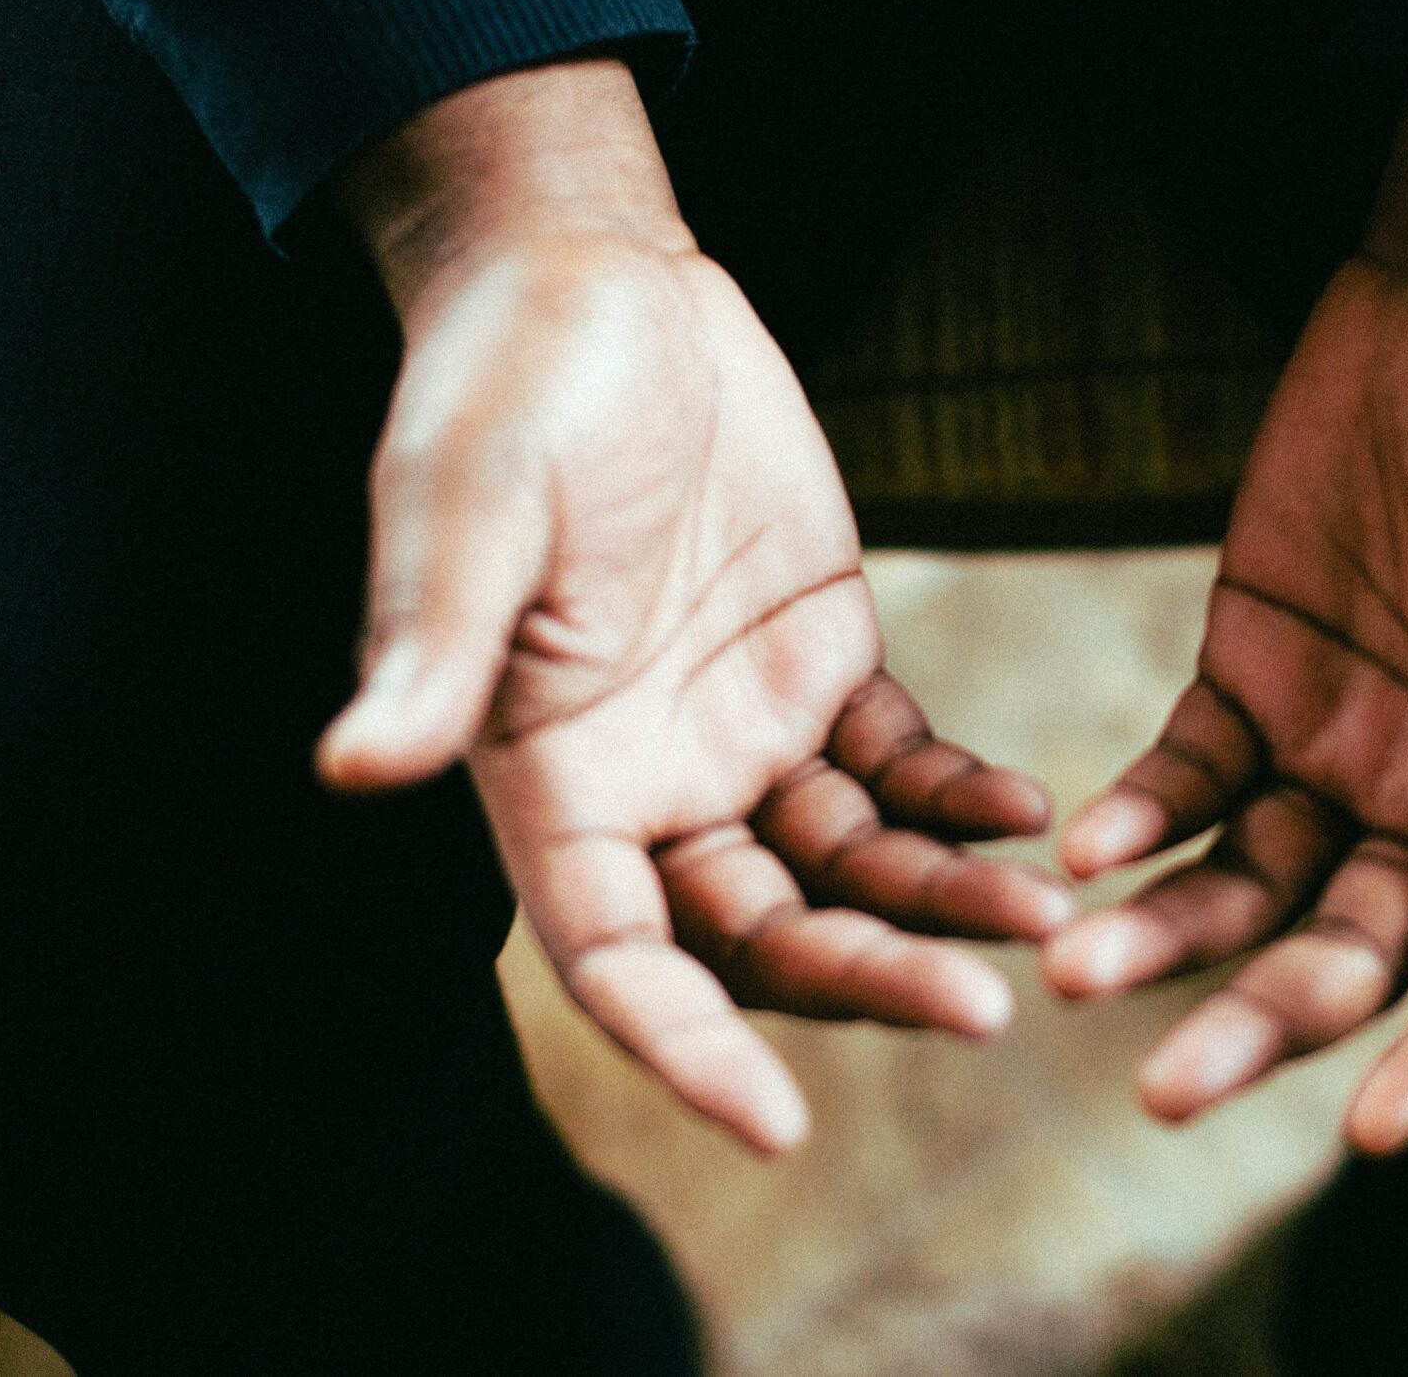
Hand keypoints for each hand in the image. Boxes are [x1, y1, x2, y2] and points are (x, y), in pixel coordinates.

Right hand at [315, 60, 1068, 1153]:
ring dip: (942, 902)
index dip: (685, 1049)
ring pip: (849, 868)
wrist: (598, 282)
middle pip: (760, 937)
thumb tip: (356, 764)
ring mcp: (740, 728)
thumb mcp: (468, 505)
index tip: (778, 1126)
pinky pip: (900, 765)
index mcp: (549, 776)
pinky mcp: (821, 660)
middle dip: (866, 981)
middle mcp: (649, 781)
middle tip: (985, 1011)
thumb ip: (439, 643)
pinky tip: (1033, 812)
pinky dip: (962, 799)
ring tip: (1051, 916)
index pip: (614, 958)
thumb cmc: (505, 386)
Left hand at [1043, 72, 1407, 1154]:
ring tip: (1076, 970)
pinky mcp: (1253, 669)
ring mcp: (1344, 738)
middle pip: (1357, 953)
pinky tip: (1083, 846)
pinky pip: (1190, 776)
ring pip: (1253, 883)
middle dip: (1267, 1024)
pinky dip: (1140, 817)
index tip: (1374, 1130)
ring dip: (1172, 936)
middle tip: (1160, 1092)